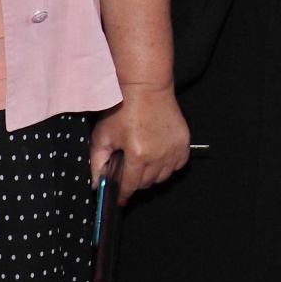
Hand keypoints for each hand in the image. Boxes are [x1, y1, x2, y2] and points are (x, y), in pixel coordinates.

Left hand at [90, 84, 190, 203]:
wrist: (146, 89)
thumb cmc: (122, 109)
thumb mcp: (103, 136)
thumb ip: (96, 164)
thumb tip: (96, 185)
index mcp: (137, 156)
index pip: (130, 186)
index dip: (122, 192)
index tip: (118, 192)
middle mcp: (159, 156)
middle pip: (146, 183)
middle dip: (135, 180)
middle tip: (129, 169)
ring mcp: (174, 150)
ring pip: (163, 177)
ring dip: (152, 174)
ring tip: (143, 161)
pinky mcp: (184, 143)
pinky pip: (177, 165)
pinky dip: (168, 165)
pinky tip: (159, 155)